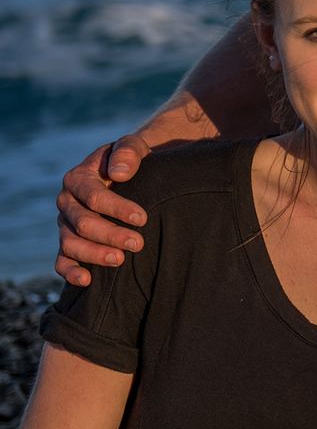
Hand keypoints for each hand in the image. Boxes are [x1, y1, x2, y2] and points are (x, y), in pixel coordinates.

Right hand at [55, 137, 152, 285]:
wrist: (125, 173)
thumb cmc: (130, 160)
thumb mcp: (132, 147)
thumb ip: (127, 152)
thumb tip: (119, 174)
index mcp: (78, 178)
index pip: (93, 196)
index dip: (117, 208)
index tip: (142, 219)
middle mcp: (67, 202)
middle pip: (83, 223)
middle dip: (111, 235)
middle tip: (138, 244)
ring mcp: (66, 224)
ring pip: (71, 244)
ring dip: (95, 255)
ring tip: (121, 260)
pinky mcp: (69, 241)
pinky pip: (62, 260)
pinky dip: (70, 272)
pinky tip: (87, 281)